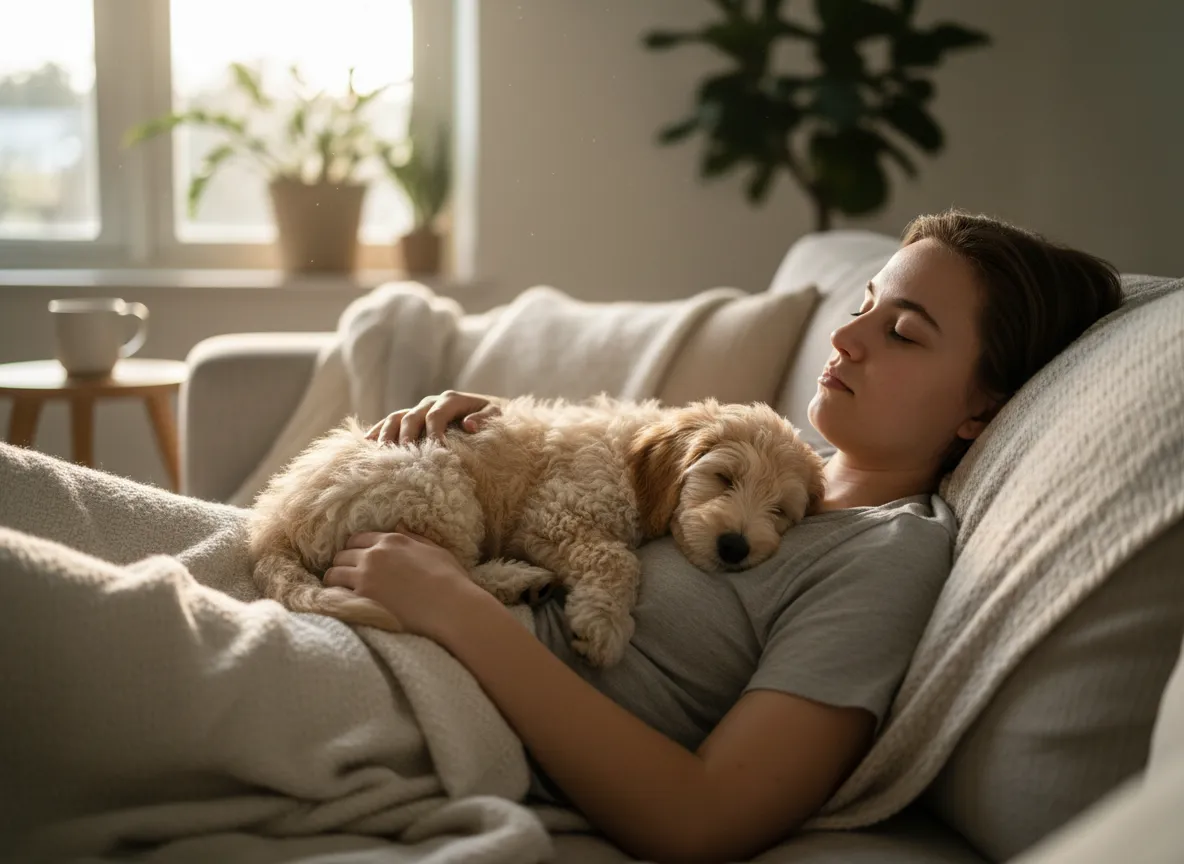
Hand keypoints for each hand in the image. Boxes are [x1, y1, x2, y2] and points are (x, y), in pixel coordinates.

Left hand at [323, 531, 491, 640]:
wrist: (451, 608)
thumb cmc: (450, 580)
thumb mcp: (435, 550)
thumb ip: (413, 538)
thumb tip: (399, 526)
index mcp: (391, 540)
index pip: (357, 539)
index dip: (355, 549)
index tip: (357, 560)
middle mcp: (374, 555)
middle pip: (342, 555)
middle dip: (343, 565)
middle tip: (348, 577)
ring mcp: (365, 577)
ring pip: (334, 573)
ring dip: (336, 581)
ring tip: (341, 591)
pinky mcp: (362, 598)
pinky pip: (337, 594)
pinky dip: (337, 598)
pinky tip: (343, 604)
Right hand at [365, 390, 500, 445]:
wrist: (487, 409)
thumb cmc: (494, 416)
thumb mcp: (496, 414)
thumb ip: (485, 418)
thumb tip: (469, 425)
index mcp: (451, 400)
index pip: (436, 416)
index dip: (433, 434)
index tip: (433, 453)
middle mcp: (431, 402)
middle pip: (412, 418)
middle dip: (405, 438)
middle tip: (400, 457)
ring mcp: (419, 409)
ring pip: (396, 418)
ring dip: (386, 434)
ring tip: (378, 453)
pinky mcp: (411, 417)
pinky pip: (391, 421)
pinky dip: (378, 430)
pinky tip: (366, 442)